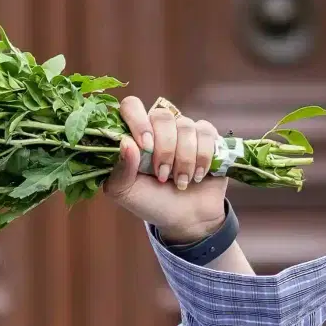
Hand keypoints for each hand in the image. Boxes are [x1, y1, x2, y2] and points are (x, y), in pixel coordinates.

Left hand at [105, 94, 227, 242]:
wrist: (186, 219)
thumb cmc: (151, 202)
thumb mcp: (126, 193)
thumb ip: (119, 170)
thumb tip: (125, 143)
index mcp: (134, 135)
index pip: (132, 106)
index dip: (139, 122)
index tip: (145, 147)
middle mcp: (158, 128)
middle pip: (162, 116)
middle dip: (164, 150)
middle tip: (162, 176)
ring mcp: (183, 130)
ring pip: (185, 126)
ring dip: (184, 159)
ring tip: (180, 181)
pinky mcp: (206, 136)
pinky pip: (206, 132)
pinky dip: (203, 157)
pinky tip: (197, 175)